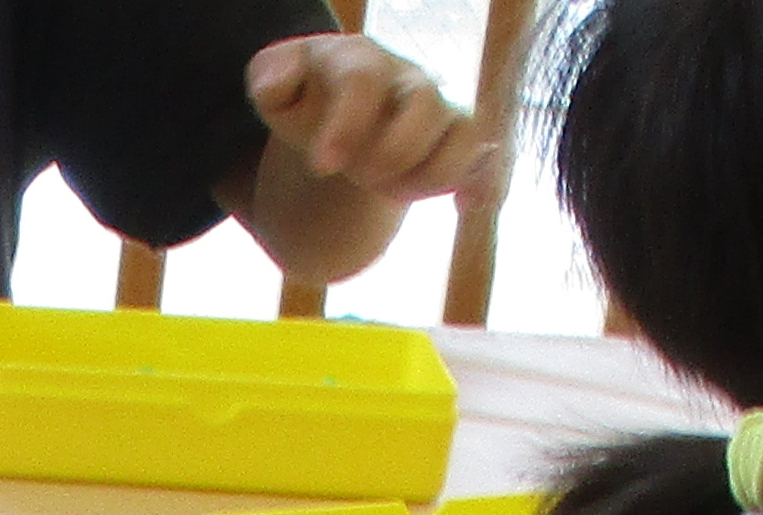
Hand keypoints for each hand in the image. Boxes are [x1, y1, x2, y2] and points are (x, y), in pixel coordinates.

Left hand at [245, 34, 501, 203]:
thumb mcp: (278, 89)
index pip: (363, 80)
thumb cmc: (309, 100)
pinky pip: (491, 155)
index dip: (346, 125)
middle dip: (390, 154)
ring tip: (392, 191)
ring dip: (429, 177)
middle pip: (424, 104)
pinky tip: (466, 207)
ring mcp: (438, 108)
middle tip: (359, 175)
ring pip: (465, 132)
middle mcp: (407, 78)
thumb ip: (270, 79)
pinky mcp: (458, 138)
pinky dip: (487, 183)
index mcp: (359, 60)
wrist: (343, 113)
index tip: (322, 167)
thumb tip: (276, 85)